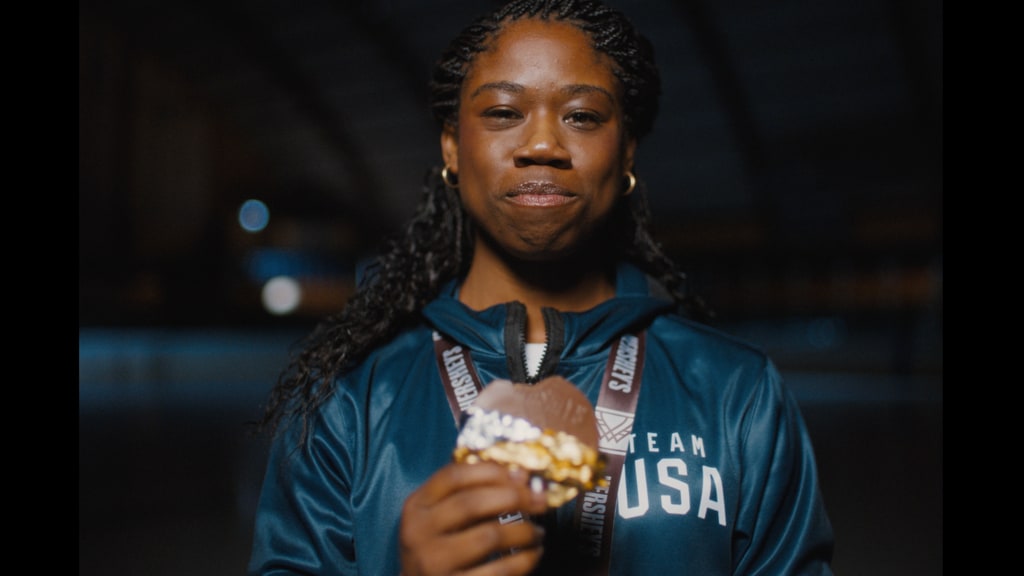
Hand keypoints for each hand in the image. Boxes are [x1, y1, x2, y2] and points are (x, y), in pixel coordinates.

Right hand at [399, 461, 548, 575]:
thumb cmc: (440, 549)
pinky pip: (499, 570)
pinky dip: (524, 560)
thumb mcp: (440, 518)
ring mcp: (434, 562)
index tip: (521, 475)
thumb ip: (469, 494)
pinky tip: (532, 554)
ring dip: (524, 531)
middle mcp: (419, 532)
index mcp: (416, 506)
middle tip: (539, 501)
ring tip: (537, 532)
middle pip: (471, 503)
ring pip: (489, 536)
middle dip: (514, 498)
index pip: (452, 476)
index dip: (491, 471)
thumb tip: (520, 476)